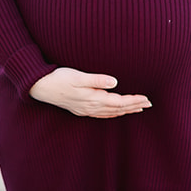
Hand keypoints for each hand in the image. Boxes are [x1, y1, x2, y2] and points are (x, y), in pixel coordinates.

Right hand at [30, 67, 151, 118]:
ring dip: (125, 111)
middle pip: (118, 109)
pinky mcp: (81, 109)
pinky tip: (116, 112)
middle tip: (149, 104)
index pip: (119, 102)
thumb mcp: (78, 76)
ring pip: (111, 113)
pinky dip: (113, 113)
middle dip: (134, 106)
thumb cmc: (59, 78)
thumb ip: (96, 79)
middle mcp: (91, 107)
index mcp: (93, 98)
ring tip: (138, 108)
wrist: (40, 87)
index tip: (147, 99)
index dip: (134, 100)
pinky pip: (102, 114)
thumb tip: (115, 82)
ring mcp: (86, 110)